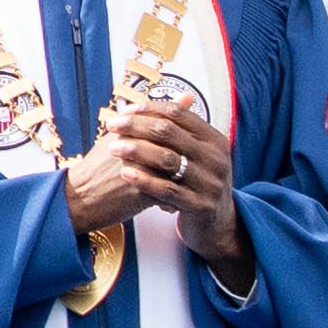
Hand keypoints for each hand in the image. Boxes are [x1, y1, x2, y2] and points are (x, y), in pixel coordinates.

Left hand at [92, 83, 242, 272]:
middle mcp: (216, 158)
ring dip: (136, 151)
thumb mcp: (194, 155)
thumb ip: (174, 132)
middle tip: (111, 126)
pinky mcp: (200, 205)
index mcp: (214, 140)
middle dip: (136, 126)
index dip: (148, 109)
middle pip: (170, 132)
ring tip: (113, 148)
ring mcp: (210, 182)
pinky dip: (144, 180)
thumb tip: (140, 102)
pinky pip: (167, 189)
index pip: (178, 114)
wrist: (216, 225)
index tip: (124, 111)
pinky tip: (125, 173)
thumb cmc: (196, 184)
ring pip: (167, 160)